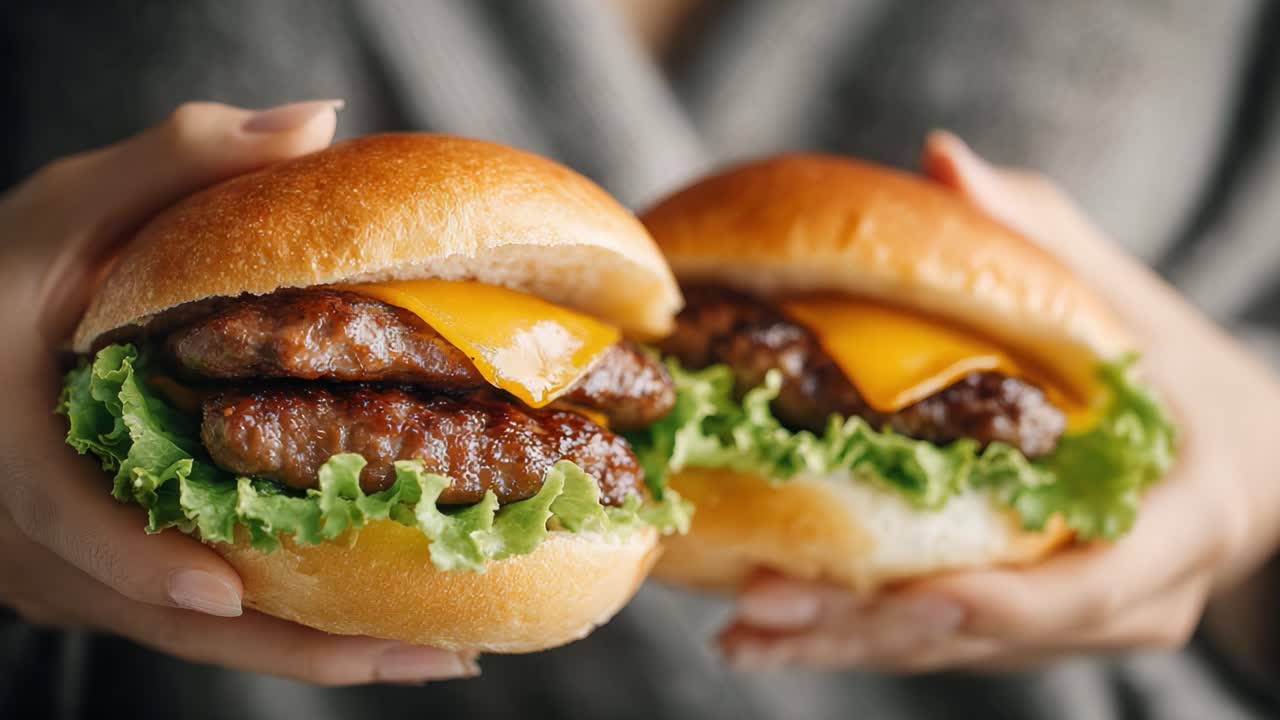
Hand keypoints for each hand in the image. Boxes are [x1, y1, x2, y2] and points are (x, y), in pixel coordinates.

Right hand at [0, 101, 477, 683]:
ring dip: (310, 648)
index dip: (134, 559)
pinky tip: (376, 622)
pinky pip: (197, 619)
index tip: (222, 585)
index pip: (64, 519)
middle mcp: (34, 535)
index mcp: (10, 443)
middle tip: (427, 654)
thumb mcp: (75, 206)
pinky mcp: (105, 581)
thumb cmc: (4, 273)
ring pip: (191, 632)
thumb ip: (181, 160)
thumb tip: (315, 126)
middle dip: (297, 645)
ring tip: (434, 652)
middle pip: (165, 613)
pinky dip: (284, 625)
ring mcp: (70, 572)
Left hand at [719, 132, 1279, 672]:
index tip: (903, 588)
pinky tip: (765, 631)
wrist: (1236, 464)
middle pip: (986, 633)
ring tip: (741, 631)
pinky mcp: (1021, 633)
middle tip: (759, 604)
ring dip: (838, 641)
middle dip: (868, 626)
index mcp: (1185, 525)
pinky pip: (932, 642)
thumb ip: (1044, 239)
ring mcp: (1070, 628)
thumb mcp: (1132, 305)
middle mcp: (1131, 600)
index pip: (1095, 585)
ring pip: (945, 650)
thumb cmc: (1184, 377)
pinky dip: (851, 634)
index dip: (999, 597)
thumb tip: (941, 159)